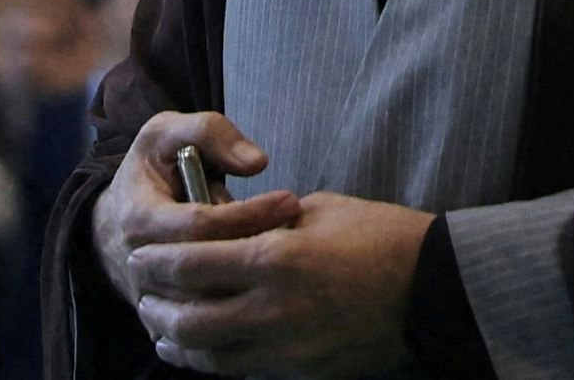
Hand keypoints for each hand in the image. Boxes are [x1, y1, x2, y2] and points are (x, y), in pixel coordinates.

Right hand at [91, 113, 298, 314]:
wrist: (109, 221)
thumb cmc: (148, 171)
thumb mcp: (166, 132)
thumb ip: (209, 131)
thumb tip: (256, 163)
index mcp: (140, 218)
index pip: (201, 224)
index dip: (249, 213)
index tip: (289, 199)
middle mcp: (140, 264)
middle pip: (209, 269)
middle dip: (258, 248)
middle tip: (297, 228)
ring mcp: (149, 298)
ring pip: (210, 302)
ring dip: (253, 280)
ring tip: (288, 253)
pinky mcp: (160, 322)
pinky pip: (204, 327)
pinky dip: (238, 309)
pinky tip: (267, 284)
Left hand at [127, 192, 432, 377]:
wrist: (433, 287)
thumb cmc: (381, 236)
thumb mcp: (319, 211)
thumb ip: (268, 225)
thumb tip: (233, 233)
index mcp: (275, 256)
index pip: (191, 264)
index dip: (156, 262)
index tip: (140, 257)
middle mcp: (273, 307)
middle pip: (188, 318)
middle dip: (156, 306)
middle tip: (143, 294)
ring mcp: (288, 347)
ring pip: (209, 356)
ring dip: (178, 342)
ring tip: (164, 328)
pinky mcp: (303, 370)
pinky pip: (244, 370)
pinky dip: (216, 359)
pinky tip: (206, 348)